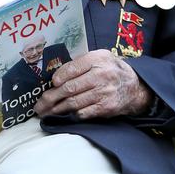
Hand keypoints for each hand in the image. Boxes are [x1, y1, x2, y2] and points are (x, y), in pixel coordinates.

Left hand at [34, 49, 151, 119]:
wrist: (135, 86)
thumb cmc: (111, 70)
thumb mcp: (100, 57)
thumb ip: (81, 63)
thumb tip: (56, 75)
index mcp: (98, 59)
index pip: (73, 68)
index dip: (59, 76)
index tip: (51, 83)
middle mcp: (101, 75)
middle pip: (70, 88)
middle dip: (51, 97)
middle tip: (39, 104)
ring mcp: (104, 92)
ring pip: (74, 102)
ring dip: (57, 109)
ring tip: (46, 112)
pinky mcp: (106, 107)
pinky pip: (84, 112)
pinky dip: (71, 115)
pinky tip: (63, 115)